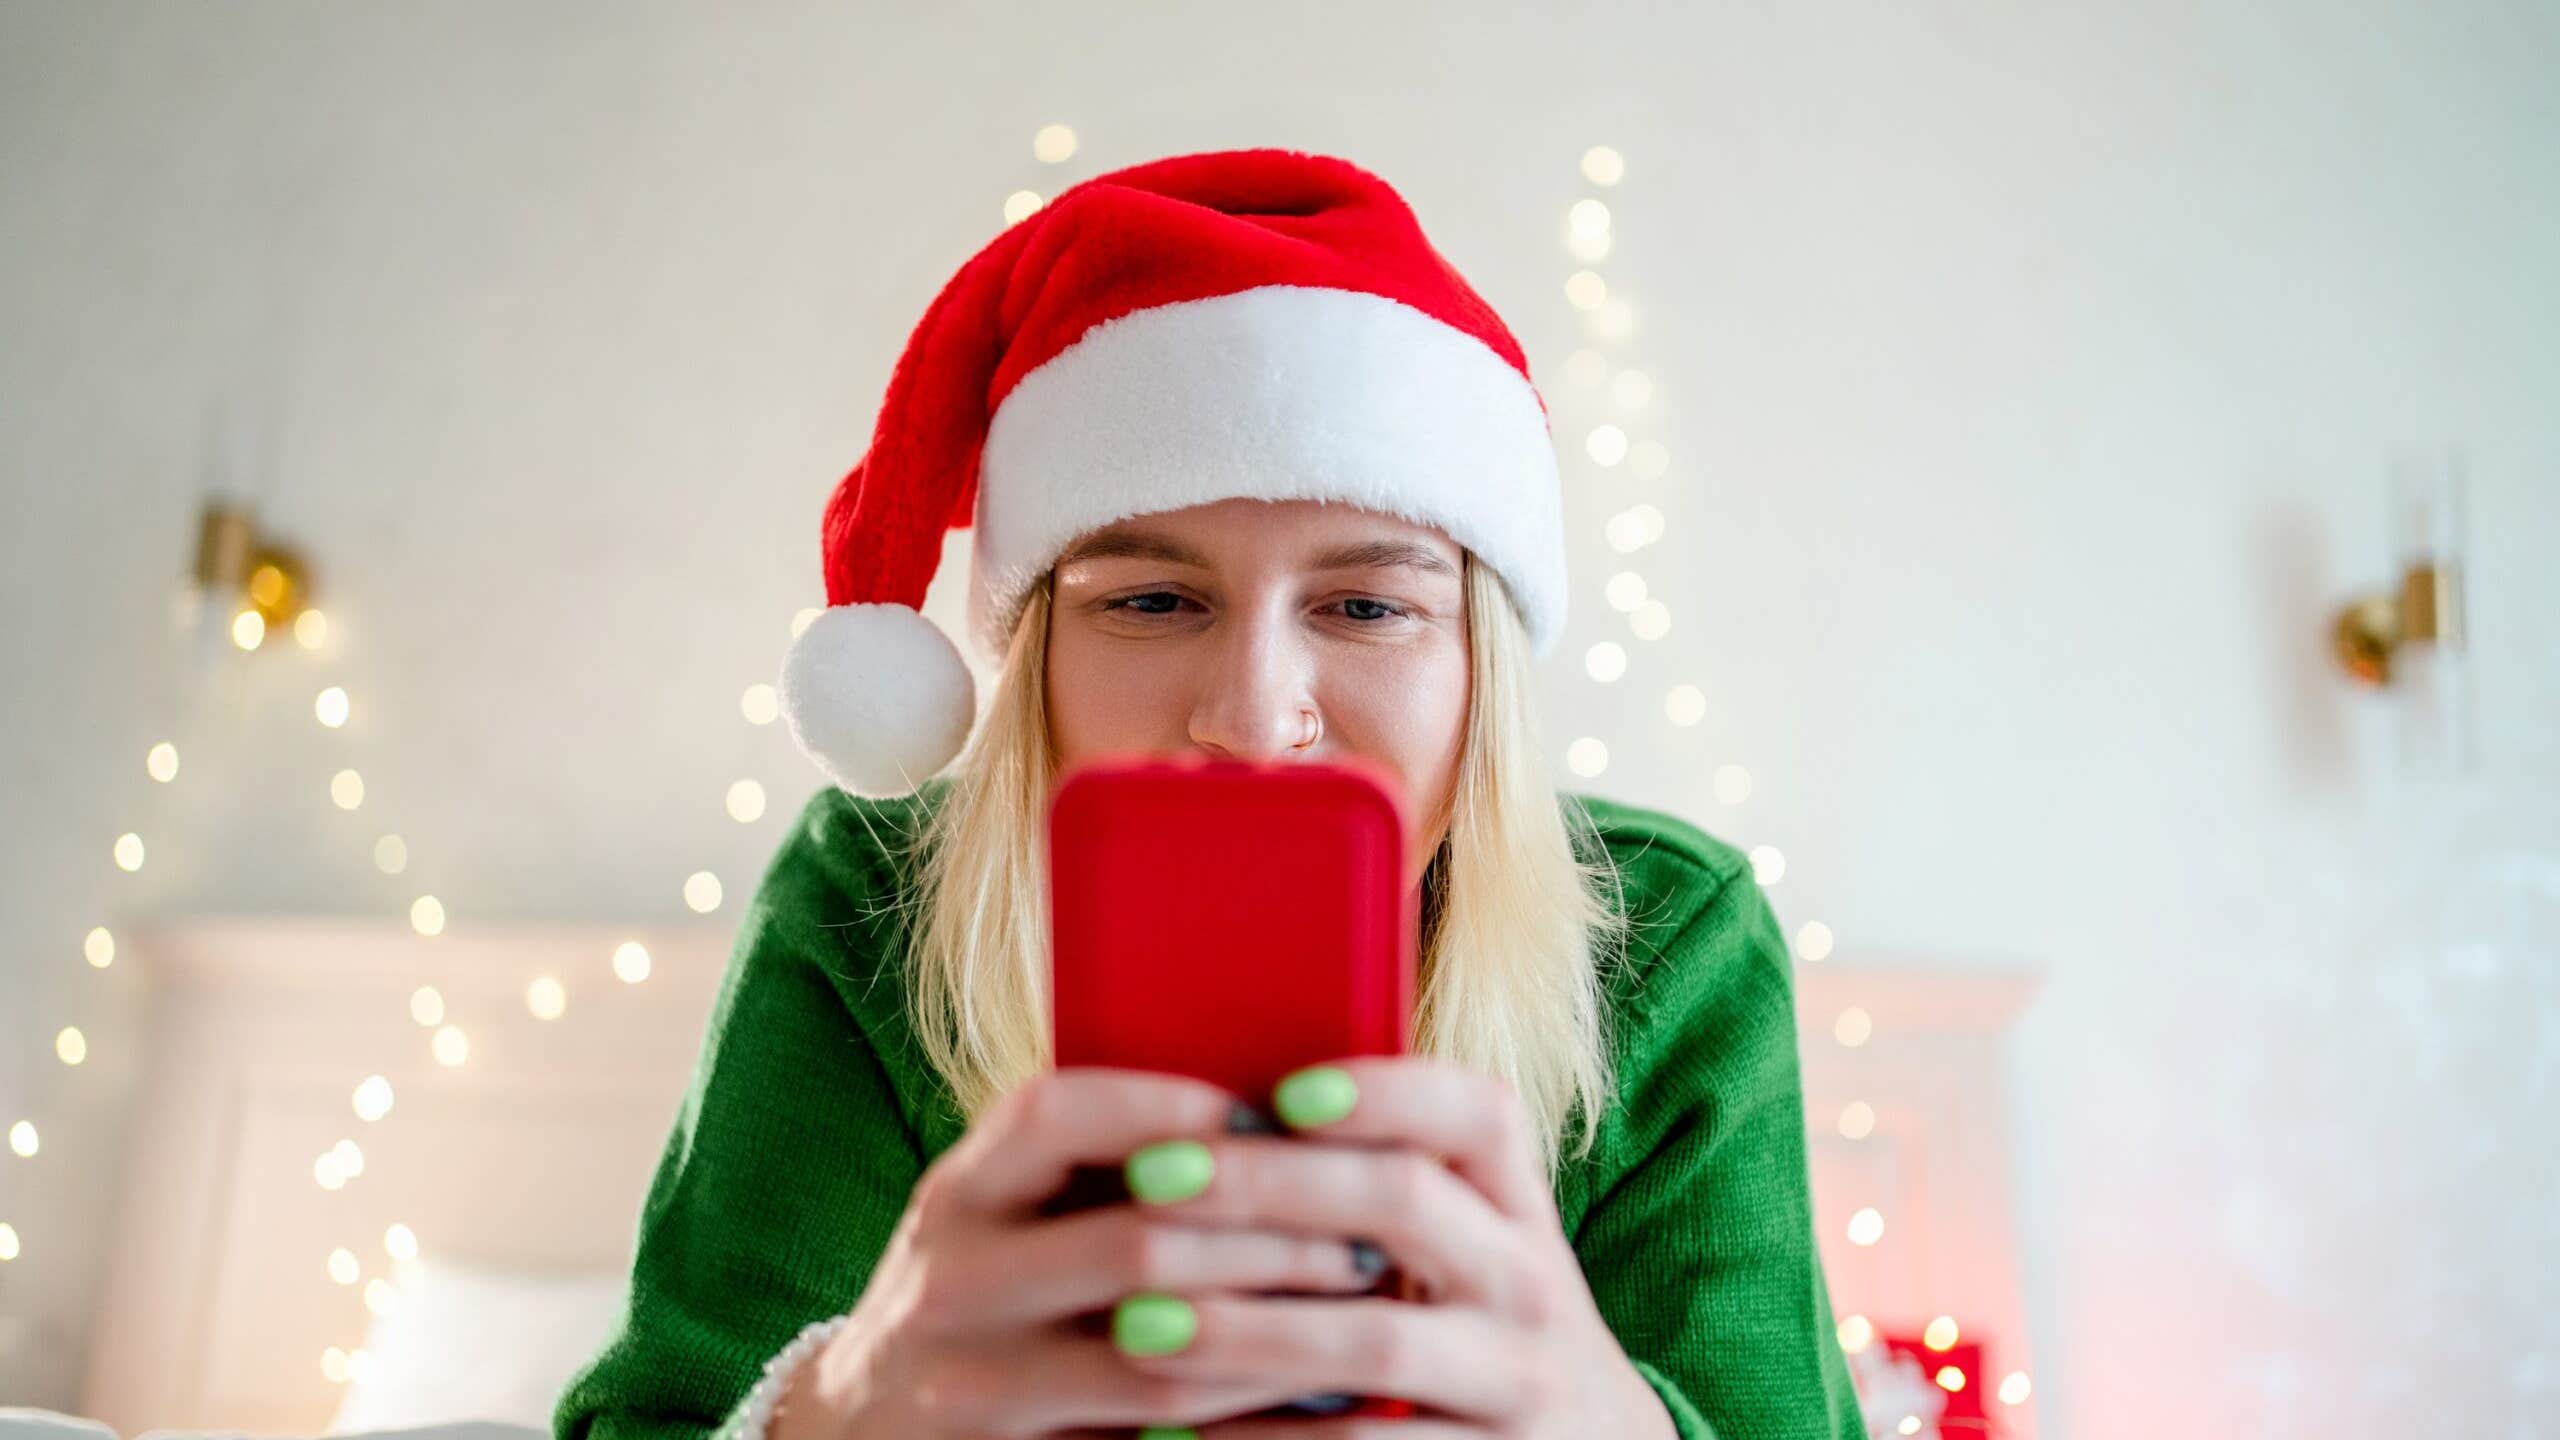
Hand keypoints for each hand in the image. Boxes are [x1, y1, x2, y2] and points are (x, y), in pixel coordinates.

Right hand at [770, 1067, 1388, 1439]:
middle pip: (1136, 1245)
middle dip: (1268, 1239)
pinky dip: (1238, 1419)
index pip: (1058, 1115)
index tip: (1275, 1114)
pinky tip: (1306, 1400)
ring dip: (1275, 1335)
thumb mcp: (1000, 1219)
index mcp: (958, 1192)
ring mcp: (968, 1385)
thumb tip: (1268, 1115)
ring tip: (1359, 1312)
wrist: (859, 1431)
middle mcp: (951, 1280)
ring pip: (1157, 1358)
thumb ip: (1092, 1172)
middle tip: (1366, 1236)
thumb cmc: (978, 1298)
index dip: (1173, 1106)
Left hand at [1109, 1056, 1676, 1437]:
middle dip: (1270, 1184)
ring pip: (1376, 1339)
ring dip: (1245, 1329)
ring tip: (1138, 1322)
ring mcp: (1516, 1379)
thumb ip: (1382, 1191)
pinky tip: (1179, 1429)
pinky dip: (1266, 1439)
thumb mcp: (1471, 1251)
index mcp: (1516, 1207)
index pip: (1478, 1113)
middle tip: (1152, 1179)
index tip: (1281, 1090)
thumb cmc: (1479, 1328)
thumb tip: (1217, 1120)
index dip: (1384, 1090)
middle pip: (1406, 1202)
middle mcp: (1529, 1281)